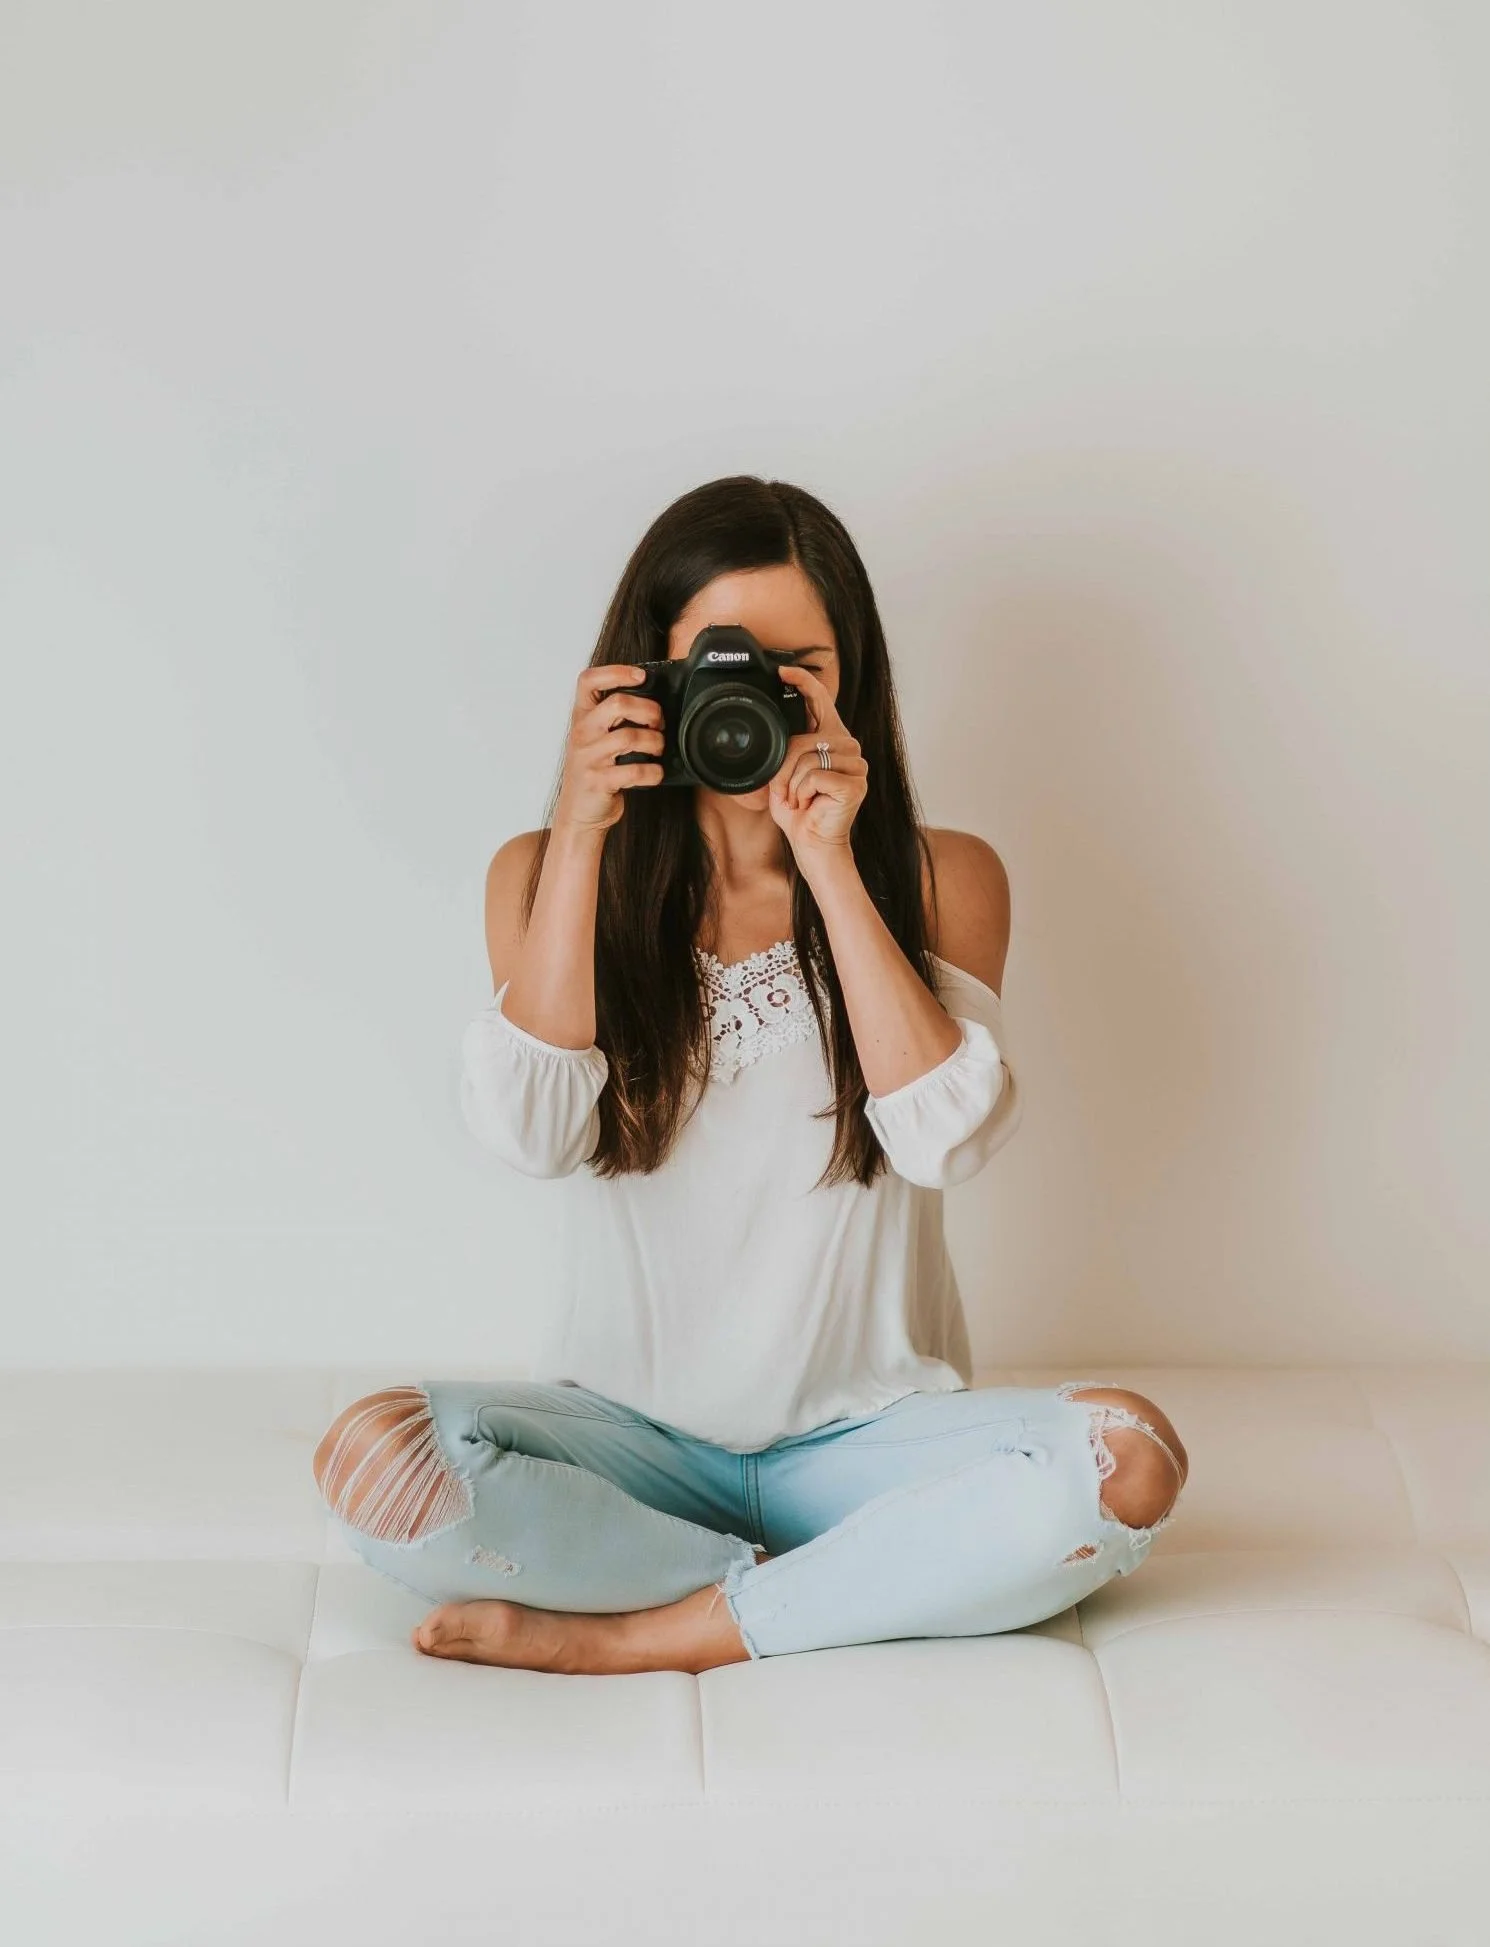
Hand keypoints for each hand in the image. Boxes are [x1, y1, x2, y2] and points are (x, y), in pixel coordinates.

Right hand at [552, 664, 666, 834]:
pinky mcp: (599, 781)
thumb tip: (652, 701)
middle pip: (618, 704)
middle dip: (648, 710)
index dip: (616, 672)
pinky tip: (655, 773)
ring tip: (658, 749)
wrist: (578, 813)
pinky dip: (653, 772)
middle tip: (658, 722)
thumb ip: (612, 719)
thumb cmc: (593, 772)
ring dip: (655, 742)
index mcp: (581, 718)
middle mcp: (582, 734)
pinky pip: (635, 770)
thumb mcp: (595, 739)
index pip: (588, 680)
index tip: (640, 676)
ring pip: (630, 737)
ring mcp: (588, 758)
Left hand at [767, 665, 868, 866]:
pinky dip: (803, 794)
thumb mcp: (783, 774)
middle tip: (788, 792)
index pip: (820, 701)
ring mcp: (856, 764)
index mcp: (831, 738)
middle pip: (802, 739)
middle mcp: (847, 746)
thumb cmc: (799, 810)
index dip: (803, 682)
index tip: (783, 670)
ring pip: (806, 759)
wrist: (812, 842)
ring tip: (801, 799)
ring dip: (792, 785)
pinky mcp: (855, 783)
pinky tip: (811, 804)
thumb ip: (784, 749)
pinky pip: (815, 777)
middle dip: (784, 769)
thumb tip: (770, 730)